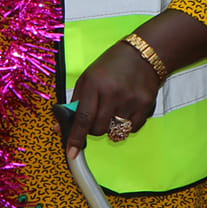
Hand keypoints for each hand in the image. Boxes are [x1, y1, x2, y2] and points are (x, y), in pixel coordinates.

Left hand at [65, 40, 163, 155]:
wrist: (144, 55)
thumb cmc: (111, 66)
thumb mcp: (88, 78)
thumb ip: (74, 104)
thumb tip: (60, 127)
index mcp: (94, 84)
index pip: (83, 118)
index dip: (76, 137)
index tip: (71, 153)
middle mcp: (113, 94)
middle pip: (98, 129)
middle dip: (94, 128)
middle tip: (98, 114)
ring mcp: (131, 101)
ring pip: (115, 131)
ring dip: (111, 125)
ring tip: (115, 107)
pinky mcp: (146, 106)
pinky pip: (132, 130)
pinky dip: (126, 125)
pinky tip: (127, 107)